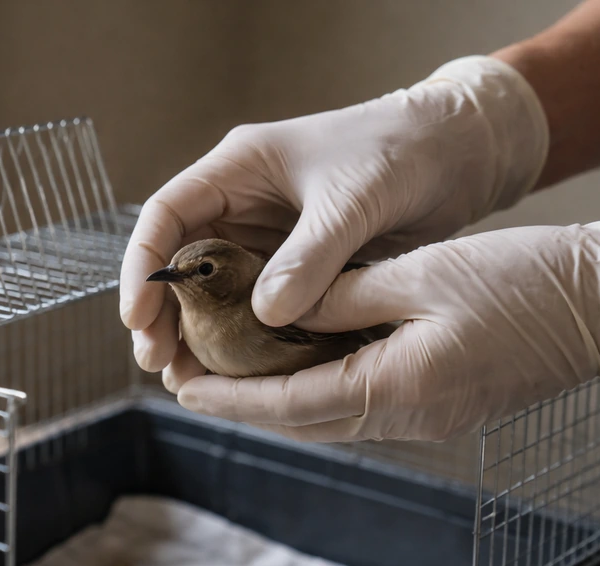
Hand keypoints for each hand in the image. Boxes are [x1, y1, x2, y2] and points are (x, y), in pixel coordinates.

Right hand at [119, 55, 548, 391]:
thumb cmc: (402, 151)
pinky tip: (238, 373)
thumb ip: (309, 256)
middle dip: (164, 314)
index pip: (166, 216)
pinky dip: (244, 339)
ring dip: (198, 334)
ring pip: (214, 292)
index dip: (143, 267)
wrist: (460, 153)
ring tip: (186, 380)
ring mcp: (270, 238)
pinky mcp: (299, 266)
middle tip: (160, 364)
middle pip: (180, 263)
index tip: (139, 317)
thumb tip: (265, 317)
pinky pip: (257, 307)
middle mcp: (244, 204)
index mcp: (239, 170)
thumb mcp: (353, 200)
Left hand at [174, 214, 599, 441]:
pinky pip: (362, 407)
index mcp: (395, 388)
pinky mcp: (440, 407)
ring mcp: (426, 419)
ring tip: (232, 374)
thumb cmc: (520, 282)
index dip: (231, 398)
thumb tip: (280, 307)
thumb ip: (343, 296)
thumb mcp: (419, 275)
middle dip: (244, 405)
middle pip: (303, 421)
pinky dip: (320, 390)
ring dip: (279, 400)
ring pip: (330, 418)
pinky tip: (299, 365)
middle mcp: (406, 418)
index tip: (183, 389)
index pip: (289, 404)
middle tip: (192, 381)